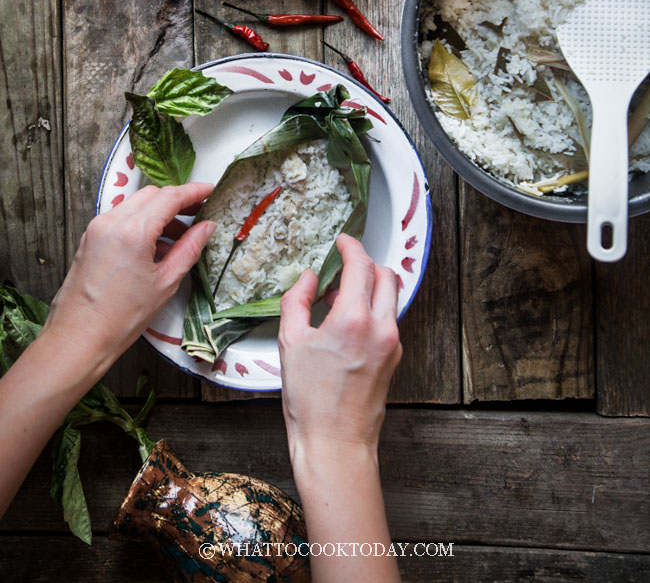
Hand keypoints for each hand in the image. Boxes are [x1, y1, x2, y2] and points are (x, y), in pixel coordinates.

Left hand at [41, 183, 215, 369]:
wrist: (79, 338)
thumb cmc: (122, 317)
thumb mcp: (165, 282)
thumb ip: (189, 249)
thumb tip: (207, 227)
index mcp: (132, 231)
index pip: (169, 197)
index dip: (193, 191)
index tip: (210, 190)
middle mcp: (111, 222)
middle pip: (151, 195)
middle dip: (177, 201)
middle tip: (199, 213)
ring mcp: (97, 228)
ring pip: (135, 205)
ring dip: (159, 212)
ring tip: (180, 235)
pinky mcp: (90, 238)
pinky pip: (121, 218)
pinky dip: (142, 223)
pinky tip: (157, 245)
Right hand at [279, 233, 401, 459]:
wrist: (335, 443)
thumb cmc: (310, 399)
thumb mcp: (289, 342)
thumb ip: (297, 300)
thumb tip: (310, 277)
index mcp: (353, 318)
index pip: (361, 265)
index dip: (351, 246)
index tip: (342, 241)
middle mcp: (381, 327)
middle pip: (386, 275)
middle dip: (365, 264)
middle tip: (342, 267)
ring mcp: (392, 343)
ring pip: (391, 296)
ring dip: (370, 287)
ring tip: (339, 299)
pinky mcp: (395, 357)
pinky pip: (389, 319)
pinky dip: (373, 309)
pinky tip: (347, 324)